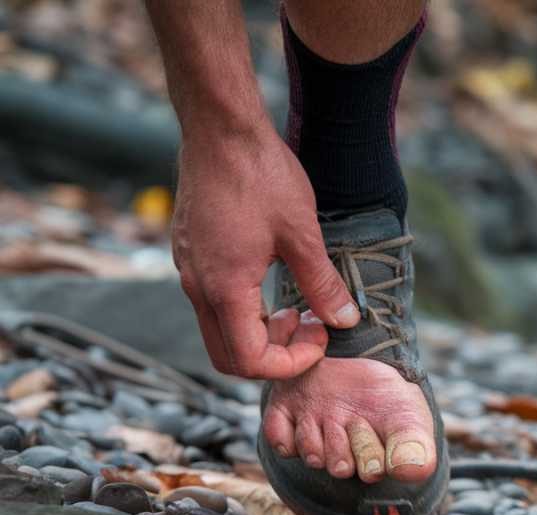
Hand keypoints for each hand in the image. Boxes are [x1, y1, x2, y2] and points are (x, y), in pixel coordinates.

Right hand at [172, 128, 357, 379]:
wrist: (220, 128)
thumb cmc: (260, 174)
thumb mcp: (302, 234)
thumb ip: (323, 284)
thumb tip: (345, 320)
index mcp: (224, 288)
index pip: (249, 361)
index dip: (290, 363)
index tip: (320, 338)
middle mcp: (198, 286)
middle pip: (227, 356)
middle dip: (274, 356)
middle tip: (310, 329)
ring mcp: (190, 270)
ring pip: (220, 330)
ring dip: (261, 333)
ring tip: (299, 307)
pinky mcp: (192, 255)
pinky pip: (214, 302)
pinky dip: (246, 310)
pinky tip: (275, 284)